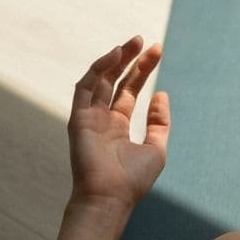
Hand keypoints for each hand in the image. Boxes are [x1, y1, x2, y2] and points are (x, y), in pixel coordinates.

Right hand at [66, 35, 169, 210]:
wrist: (110, 198)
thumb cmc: (133, 180)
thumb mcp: (156, 148)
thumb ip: (159, 122)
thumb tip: (161, 94)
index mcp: (118, 126)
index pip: (129, 90)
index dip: (143, 70)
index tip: (157, 51)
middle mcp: (102, 119)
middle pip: (116, 81)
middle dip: (131, 60)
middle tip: (146, 41)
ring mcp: (88, 118)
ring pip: (100, 80)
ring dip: (115, 59)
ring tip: (134, 42)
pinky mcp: (78, 119)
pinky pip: (85, 88)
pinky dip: (98, 69)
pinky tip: (115, 55)